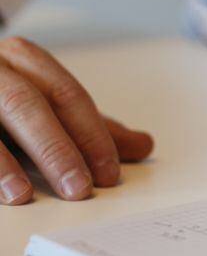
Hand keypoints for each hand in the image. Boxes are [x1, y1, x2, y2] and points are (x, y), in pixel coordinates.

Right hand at [0, 37, 153, 204]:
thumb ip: (90, 126)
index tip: (109, 174)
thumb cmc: (1, 96)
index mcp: (23, 58)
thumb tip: (143, 146)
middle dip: (56, 149)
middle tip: (80, 190)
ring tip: (25, 196)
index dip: (91, 135)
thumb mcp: (45, 105)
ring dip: (3, 163)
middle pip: (27, 105)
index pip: (67, 95)